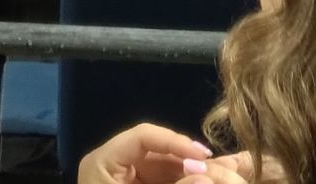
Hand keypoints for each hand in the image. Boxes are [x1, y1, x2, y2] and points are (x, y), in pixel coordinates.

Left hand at [78, 124, 213, 183]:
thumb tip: (206, 174)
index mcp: (102, 161)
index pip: (142, 135)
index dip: (175, 141)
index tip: (202, 155)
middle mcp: (113, 162)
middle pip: (156, 149)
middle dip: (186, 157)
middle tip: (213, 165)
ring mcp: (125, 176)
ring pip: (163, 164)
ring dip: (188, 169)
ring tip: (214, 171)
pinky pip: (163, 178)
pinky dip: (182, 179)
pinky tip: (201, 178)